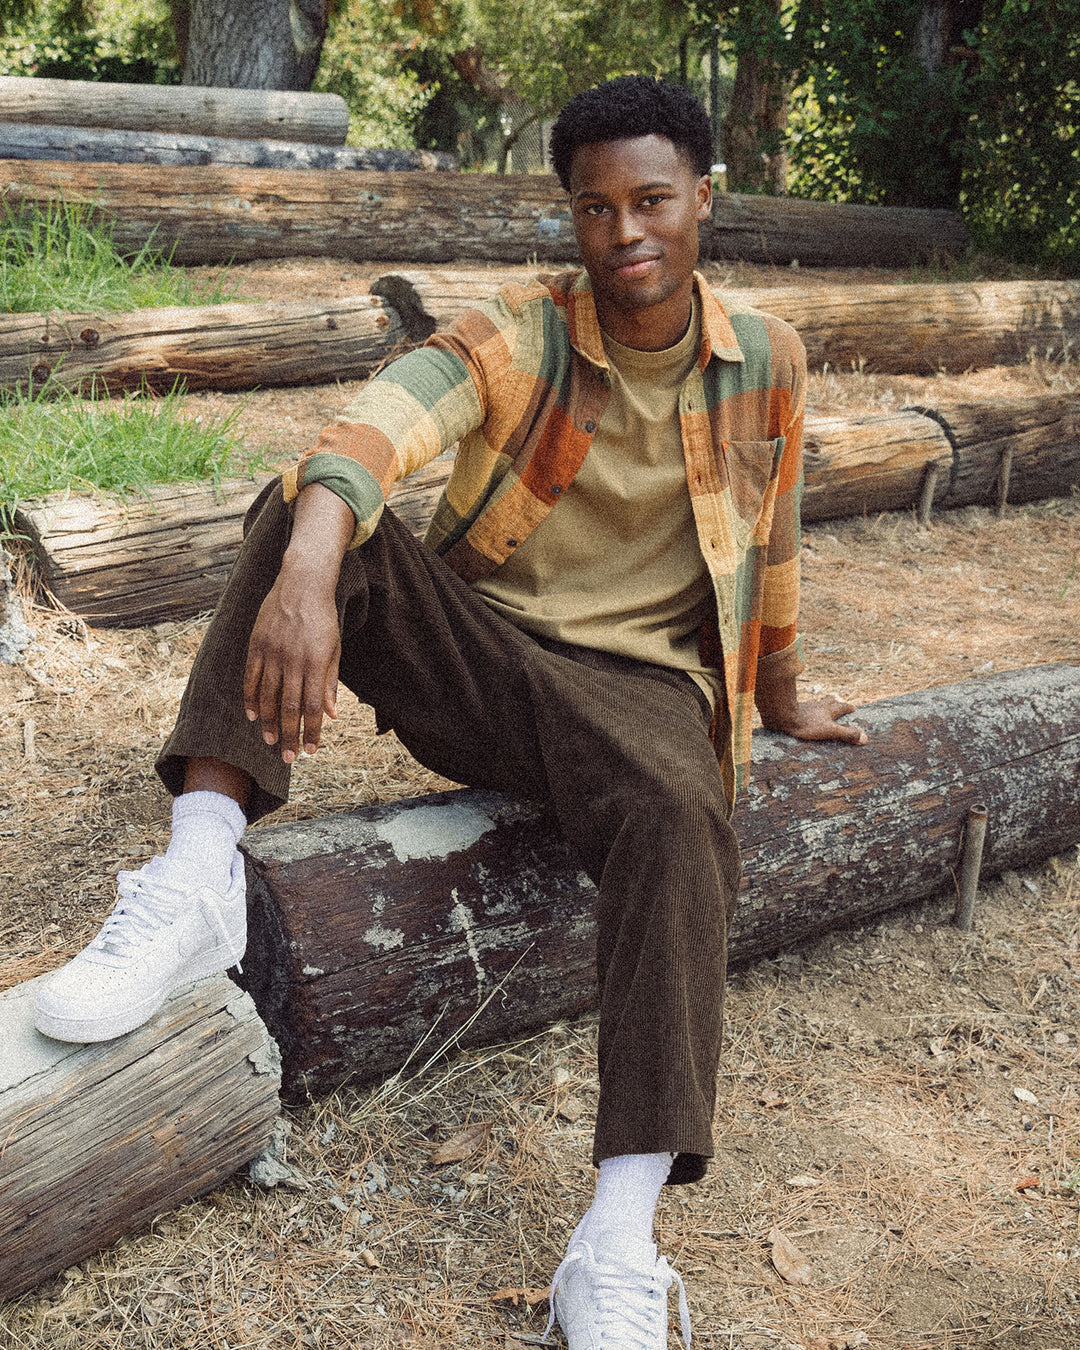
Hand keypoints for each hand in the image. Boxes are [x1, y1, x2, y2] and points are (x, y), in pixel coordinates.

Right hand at [243, 570, 340, 762]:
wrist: (302, 583)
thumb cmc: (323, 619)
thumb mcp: (334, 648)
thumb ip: (330, 682)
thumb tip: (331, 715)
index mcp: (316, 663)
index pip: (313, 706)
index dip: (312, 731)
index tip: (311, 751)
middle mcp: (293, 660)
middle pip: (288, 707)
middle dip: (289, 736)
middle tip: (288, 758)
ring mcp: (272, 652)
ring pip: (267, 696)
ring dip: (268, 723)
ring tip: (270, 741)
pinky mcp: (256, 644)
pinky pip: (251, 677)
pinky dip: (251, 699)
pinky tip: (253, 716)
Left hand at [755, 673, 867, 745]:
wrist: (783, 716)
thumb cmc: (807, 724)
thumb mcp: (830, 730)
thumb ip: (847, 734)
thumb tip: (866, 738)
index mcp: (829, 710)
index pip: (842, 706)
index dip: (848, 708)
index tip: (853, 708)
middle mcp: (818, 706)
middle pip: (829, 701)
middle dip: (834, 703)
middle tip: (837, 703)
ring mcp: (806, 707)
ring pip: (816, 704)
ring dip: (820, 706)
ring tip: (821, 708)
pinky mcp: (795, 710)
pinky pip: (804, 709)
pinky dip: (807, 711)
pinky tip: (803, 714)